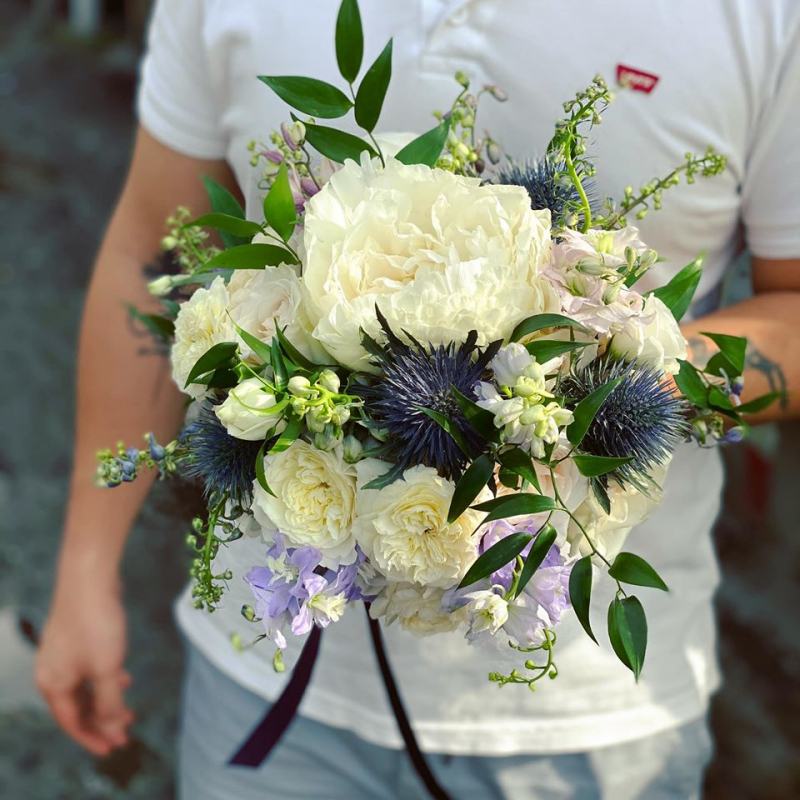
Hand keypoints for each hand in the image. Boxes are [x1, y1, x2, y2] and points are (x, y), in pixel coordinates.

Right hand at [35, 575, 132, 755]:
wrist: (89, 579)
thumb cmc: (94, 623)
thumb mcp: (106, 668)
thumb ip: (109, 701)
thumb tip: (112, 726)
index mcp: (53, 685)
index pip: (71, 723)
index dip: (92, 737)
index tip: (112, 748)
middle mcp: (53, 672)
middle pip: (77, 707)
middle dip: (102, 721)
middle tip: (125, 731)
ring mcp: (63, 655)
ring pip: (85, 688)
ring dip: (106, 700)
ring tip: (129, 708)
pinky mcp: (76, 640)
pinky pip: (89, 671)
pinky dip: (105, 680)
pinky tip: (123, 679)